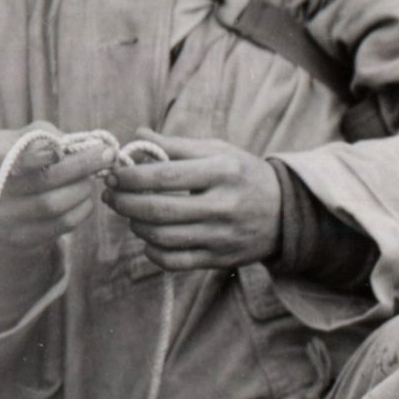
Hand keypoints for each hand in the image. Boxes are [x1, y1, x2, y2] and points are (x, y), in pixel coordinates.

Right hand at [0, 128, 111, 258]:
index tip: (69, 148)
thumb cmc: (20, 159)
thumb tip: (83, 145)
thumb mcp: (22, 138)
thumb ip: (47, 135)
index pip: (13, 159)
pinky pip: (64, 224)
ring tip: (92, 178)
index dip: (41, 156)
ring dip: (83, 188)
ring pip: (56, 205)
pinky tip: (85, 197)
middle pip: (45, 181)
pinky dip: (83, 208)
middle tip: (107, 155)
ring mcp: (5, 218)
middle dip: (83, 166)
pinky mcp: (23, 237)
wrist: (0, 200)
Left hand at [103, 133, 283, 272]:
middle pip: (158, 209)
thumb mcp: (219, 151)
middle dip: (124, 202)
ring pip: (162, 236)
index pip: (165, 175)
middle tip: (111, 195)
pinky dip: (152, 251)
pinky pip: (174, 261)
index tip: (114, 174)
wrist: (286, 212)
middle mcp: (225, 205)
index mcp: (224, 172)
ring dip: (135, 224)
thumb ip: (177, 145)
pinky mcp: (220, 259)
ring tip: (130, 213)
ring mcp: (222, 236)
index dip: (131, 176)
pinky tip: (149, 238)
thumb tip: (137, 137)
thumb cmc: (244, 176)